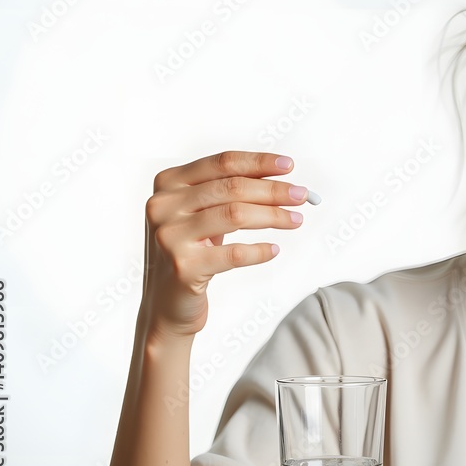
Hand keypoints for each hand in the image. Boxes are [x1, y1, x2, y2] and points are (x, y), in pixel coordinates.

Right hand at [140, 151, 317, 339]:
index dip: (259, 162)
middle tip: (301, 195)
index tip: (288, 166)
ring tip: (295, 219)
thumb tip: (279, 179)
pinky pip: (234, 253)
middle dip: (273, 190)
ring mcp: (171, 236)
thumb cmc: (191, 251)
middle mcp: (164, 206)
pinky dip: (260, 250)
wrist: (167, 303)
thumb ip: (228, 191)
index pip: (222, 163)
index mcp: (168, 183)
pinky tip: (274, 250)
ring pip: (235, 215)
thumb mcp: (200, 213)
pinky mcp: (184, 266)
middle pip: (232, 187)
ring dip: (273, 216)